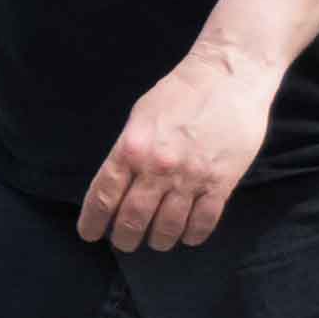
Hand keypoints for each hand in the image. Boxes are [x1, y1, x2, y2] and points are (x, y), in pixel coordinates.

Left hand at [80, 34, 283, 252]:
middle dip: (124, 238)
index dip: (93, 221)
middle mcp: (157, 168)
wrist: (229, 75)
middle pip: (133, 219)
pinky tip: (188, 236)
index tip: (89, 234)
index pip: (104, 195)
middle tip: (125, 242)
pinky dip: (192, 235)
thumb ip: (128, 149)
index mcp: (132, 148)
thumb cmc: (181, 90)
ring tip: (157, 242)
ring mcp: (190, 178)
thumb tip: (119, 181)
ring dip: (158, 241)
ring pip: (167, 227)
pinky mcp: (221, 184)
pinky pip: (202, 222)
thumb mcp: (141, 114)